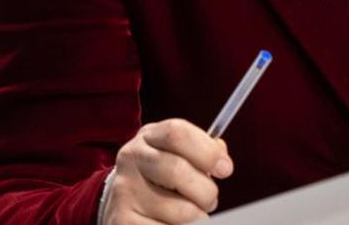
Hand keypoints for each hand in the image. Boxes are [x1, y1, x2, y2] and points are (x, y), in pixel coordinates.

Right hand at [102, 118, 232, 222]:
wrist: (122, 201)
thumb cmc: (162, 177)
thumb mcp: (178, 154)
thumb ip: (203, 152)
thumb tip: (222, 158)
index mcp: (149, 137)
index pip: (177, 133)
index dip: (207, 152)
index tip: (225, 169)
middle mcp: (132, 159)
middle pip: (177, 170)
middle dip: (206, 191)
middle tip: (211, 200)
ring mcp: (124, 191)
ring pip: (181, 210)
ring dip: (198, 217)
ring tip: (193, 214)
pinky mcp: (122, 221)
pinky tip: (173, 223)